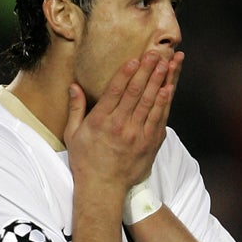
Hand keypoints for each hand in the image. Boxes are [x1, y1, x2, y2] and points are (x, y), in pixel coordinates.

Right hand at [64, 50, 183, 191]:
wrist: (103, 188)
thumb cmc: (86, 161)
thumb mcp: (73, 134)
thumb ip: (76, 108)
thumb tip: (74, 86)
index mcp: (101, 122)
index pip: (116, 91)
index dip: (126, 73)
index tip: (135, 59)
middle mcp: (120, 126)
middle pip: (136, 93)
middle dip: (147, 71)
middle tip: (156, 53)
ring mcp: (137, 135)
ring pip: (150, 103)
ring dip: (159, 81)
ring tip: (166, 63)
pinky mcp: (149, 144)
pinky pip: (159, 119)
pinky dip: (164, 103)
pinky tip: (168, 88)